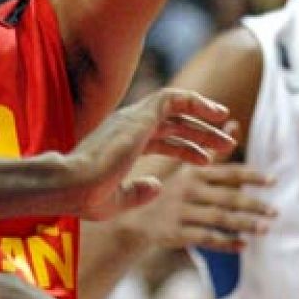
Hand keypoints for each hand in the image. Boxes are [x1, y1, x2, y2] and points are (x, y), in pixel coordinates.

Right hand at [64, 89, 237, 220]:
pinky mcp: (139, 115)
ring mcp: (133, 118)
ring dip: (204, 117)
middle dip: (201, 133)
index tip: (208, 159)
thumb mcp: (117, 200)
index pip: (160, 139)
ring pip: (176, 107)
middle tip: (227, 144)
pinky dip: (197, 101)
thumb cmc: (86, 197)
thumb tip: (158, 185)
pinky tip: (218, 113)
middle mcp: (127, 126)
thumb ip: (138, 192)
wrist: (71, 185)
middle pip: (172, 123)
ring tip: (227, 131)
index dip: (186, 148)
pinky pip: (174, 98)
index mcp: (122, 144)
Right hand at [132, 162, 276, 252]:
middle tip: (275, 212)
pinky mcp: (176, 232)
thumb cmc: (168, 191)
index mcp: (192, 173)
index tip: (273, 180)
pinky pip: (205, 238)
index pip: (227, 173)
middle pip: (226, 198)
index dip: (251, 176)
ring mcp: (181, 212)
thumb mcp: (187, 167)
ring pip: (219, 219)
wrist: (133, 217)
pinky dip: (226, 243)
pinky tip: (243, 245)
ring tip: (266, 229)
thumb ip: (214, 151)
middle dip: (253, 205)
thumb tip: (234, 124)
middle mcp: (187, 190)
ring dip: (244, 225)